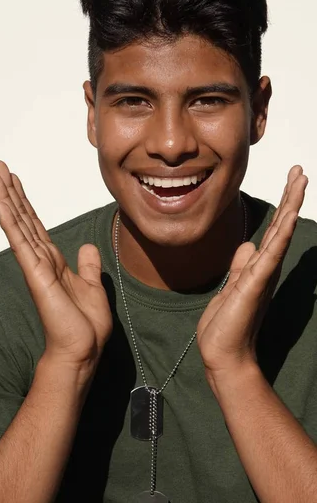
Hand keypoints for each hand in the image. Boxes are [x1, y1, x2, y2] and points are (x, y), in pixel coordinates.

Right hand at [0, 160, 111, 378]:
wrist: (83, 349)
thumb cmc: (85, 324)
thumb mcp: (92, 285)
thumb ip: (87, 265)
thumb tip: (87, 247)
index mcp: (53, 260)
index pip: (34, 223)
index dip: (24, 200)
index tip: (14, 179)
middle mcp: (40, 259)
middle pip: (22, 217)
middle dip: (10, 191)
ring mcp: (36, 266)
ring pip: (17, 224)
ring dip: (5, 198)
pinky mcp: (36, 275)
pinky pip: (21, 243)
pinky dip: (11, 222)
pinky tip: (1, 204)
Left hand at [197, 165, 307, 388]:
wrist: (223, 353)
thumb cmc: (227, 323)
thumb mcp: (233, 285)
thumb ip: (242, 264)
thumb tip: (249, 245)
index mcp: (260, 266)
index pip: (274, 229)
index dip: (282, 204)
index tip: (291, 179)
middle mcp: (266, 267)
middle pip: (282, 225)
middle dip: (290, 197)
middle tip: (299, 170)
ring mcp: (263, 275)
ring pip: (281, 234)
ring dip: (290, 206)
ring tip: (300, 182)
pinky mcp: (255, 284)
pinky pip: (270, 255)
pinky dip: (281, 235)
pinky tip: (289, 217)